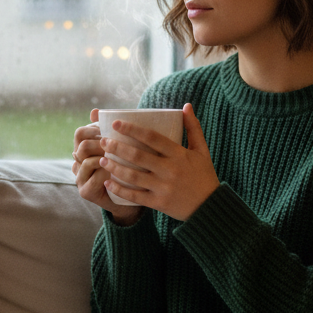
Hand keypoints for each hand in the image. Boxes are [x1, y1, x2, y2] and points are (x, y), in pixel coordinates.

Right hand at [72, 109, 143, 225]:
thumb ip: (110, 131)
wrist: (130, 199)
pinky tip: (121, 170)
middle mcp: (77, 164)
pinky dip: (109, 171)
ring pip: (87, 160)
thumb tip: (95, 110)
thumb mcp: (120, 148)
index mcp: (82, 150)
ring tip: (121, 156)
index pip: (80, 133)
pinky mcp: (86, 192)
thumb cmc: (126, 169)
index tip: (113, 130)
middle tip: (119, 144)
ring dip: (106, 156)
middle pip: (82, 145)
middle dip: (101, 143)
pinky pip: (95, 176)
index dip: (95, 129)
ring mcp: (79, 179)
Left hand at [97, 104, 218, 221]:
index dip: (132, 129)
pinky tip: (107, 181)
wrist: (210, 206)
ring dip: (114, 167)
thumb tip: (186, 105)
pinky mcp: (159, 203)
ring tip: (102, 159)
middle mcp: (170, 170)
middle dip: (117, 147)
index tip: (116, 124)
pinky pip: (135, 196)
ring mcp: (163, 187)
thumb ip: (193, 128)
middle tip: (103, 141)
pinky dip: (119, 189)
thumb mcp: (202, 150)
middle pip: (138, 156)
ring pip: (133, 176)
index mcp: (179, 154)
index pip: (152, 138)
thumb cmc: (204, 175)